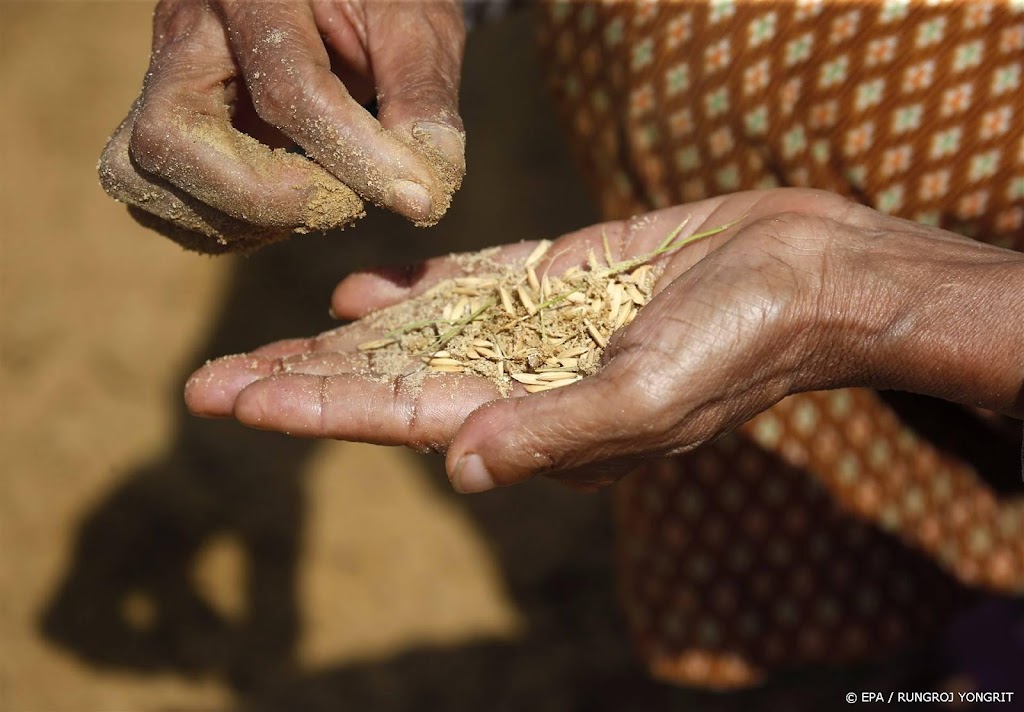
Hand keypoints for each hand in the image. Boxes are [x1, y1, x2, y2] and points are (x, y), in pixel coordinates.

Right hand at [99, 0, 465, 251]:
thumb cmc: (380, 2)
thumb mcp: (416, 27)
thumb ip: (423, 98)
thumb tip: (428, 192)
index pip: (286, 87)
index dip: (357, 157)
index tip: (421, 199)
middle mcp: (185, 31)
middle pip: (172, 138)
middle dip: (270, 197)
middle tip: (349, 203)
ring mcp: (160, 80)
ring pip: (144, 175)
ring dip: (244, 220)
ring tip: (324, 201)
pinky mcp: (163, 127)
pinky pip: (156, 199)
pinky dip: (225, 226)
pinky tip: (288, 209)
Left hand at [185, 189, 1023, 490]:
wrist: (807, 275)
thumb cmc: (743, 344)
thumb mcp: (653, 399)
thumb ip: (558, 432)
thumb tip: (463, 468)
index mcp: (537, 418)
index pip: (398, 416)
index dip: (312, 405)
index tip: (231, 396)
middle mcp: (524, 380)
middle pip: (390, 382)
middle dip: (305, 378)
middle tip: (211, 377)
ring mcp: (538, 328)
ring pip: (418, 337)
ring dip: (346, 339)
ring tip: (272, 338)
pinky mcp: (561, 280)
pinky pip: (473, 290)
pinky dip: (416, 292)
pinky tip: (363, 291)